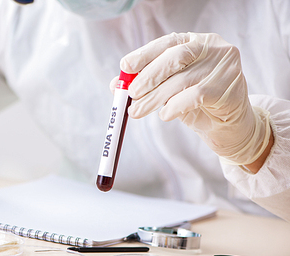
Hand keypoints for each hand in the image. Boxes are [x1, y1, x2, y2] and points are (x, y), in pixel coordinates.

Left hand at [118, 32, 271, 165]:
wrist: (229, 125)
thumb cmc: (196, 102)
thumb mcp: (169, 89)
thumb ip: (147, 83)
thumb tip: (116, 85)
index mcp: (195, 41)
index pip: (167, 43)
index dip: (144, 54)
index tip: (125, 67)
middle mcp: (211, 48)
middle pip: (174, 58)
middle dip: (148, 77)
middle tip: (131, 94)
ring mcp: (223, 66)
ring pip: (182, 80)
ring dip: (155, 98)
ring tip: (138, 111)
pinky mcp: (229, 87)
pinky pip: (195, 95)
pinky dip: (175, 106)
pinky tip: (165, 115)